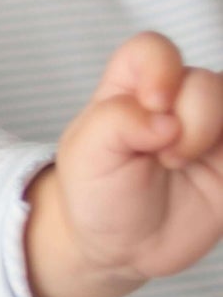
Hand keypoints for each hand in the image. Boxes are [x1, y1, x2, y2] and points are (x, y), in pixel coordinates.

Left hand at [26, 32, 222, 296]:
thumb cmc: (96, 192)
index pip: (154, 50)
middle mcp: (176, 102)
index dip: (160, 70)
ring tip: (180, 165)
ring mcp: (210, 130)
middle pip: (205, 82)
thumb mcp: (86, 155)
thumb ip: (116, 122)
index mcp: (131, 87)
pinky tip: (215, 172)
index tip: (153, 105)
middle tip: (163, 157)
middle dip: (189, 120)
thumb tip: (166, 120)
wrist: (121, 247)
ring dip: (211, 134)